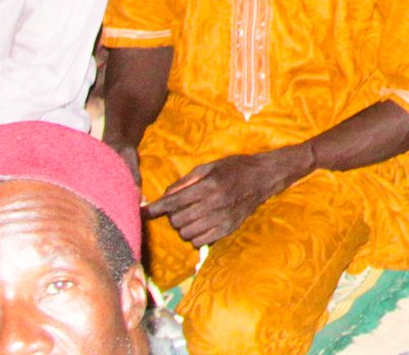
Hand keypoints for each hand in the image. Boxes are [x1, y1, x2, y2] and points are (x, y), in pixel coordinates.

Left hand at [149, 146, 306, 246]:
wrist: (264, 177)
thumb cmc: (234, 167)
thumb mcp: (210, 166)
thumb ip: (186, 181)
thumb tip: (165, 196)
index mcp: (209, 185)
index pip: (174, 202)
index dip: (155, 208)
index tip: (143, 213)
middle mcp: (215, 203)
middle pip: (178, 220)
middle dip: (172, 215)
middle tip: (178, 208)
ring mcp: (222, 218)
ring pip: (187, 233)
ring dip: (183, 226)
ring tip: (190, 216)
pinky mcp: (228, 229)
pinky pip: (200, 241)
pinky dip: (194, 236)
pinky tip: (200, 224)